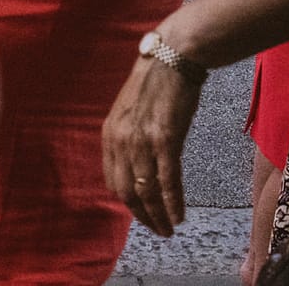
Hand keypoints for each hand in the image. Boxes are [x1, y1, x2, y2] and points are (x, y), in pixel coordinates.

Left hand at [102, 54, 202, 235]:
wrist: (172, 57)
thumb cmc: (155, 83)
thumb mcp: (130, 111)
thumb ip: (129, 137)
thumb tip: (135, 164)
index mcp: (110, 133)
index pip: (113, 180)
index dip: (128, 203)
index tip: (141, 213)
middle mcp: (121, 140)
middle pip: (127, 191)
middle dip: (142, 216)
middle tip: (158, 230)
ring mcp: (142, 140)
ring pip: (148, 191)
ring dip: (159, 215)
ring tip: (169, 229)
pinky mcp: (166, 139)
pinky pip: (168, 180)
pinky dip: (173, 203)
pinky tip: (179, 216)